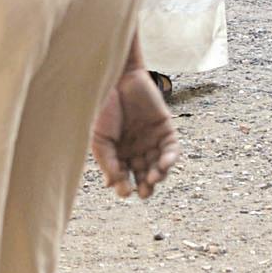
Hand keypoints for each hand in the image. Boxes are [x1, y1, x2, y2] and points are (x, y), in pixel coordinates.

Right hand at [90, 63, 177, 198]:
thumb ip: (107, 161)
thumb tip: (113, 186)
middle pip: (144, 174)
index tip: (124, 192)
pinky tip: (162, 165)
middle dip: (145, 185)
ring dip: (158, 175)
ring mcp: (151, 139)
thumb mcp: (99, 138)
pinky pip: (172, 150)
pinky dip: (169, 160)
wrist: (116, 79)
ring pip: (159, 165)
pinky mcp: (166, 129)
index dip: (125, 185)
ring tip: (152, 180)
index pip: (124, 175)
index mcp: (117, 151)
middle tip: (143, 193)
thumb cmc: (103, 108)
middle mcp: (136, 148)